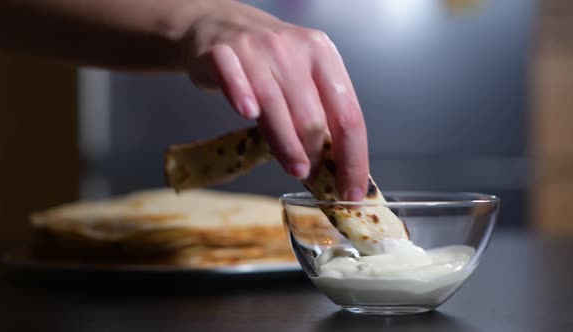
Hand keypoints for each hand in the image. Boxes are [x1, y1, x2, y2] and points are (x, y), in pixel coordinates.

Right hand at [183, 0, 367, 200]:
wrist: (223, 24)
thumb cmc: (269, 60)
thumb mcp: (303, 75)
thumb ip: (319, 111)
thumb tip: (335, 167)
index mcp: (323, 55)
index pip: (348, 115)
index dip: (353, 158)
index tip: (352, 190)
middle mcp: (293, 49)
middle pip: (312, 115)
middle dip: (316, 154)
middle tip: (311, 176)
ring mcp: (256, 49)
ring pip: (275, 104)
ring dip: (286, 145)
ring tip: (295, 169)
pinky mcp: (221, 52)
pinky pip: (233, 78)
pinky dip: (241, 95)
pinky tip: (247, 114)